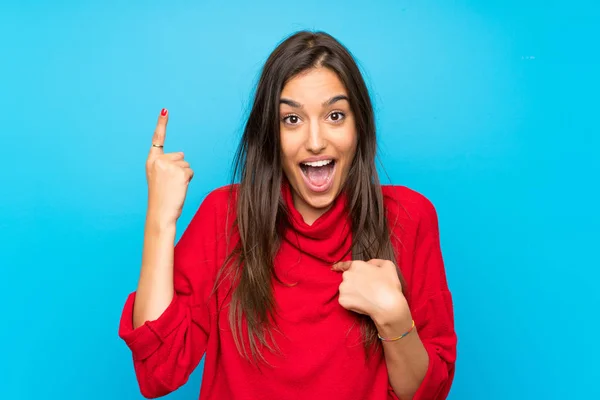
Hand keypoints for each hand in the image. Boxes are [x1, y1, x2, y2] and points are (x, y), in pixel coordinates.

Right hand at [145, 109, 193, 225]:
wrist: (160, 213)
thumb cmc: (161, 197)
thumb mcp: (159, 177)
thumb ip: (168, 164)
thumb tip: (183, 155)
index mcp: (151, 161)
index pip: (158, 139)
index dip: (162, 124)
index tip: (165, 110)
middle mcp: (159, 161)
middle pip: (180, 156)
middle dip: (179, 168)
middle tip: (170, 184)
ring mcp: (170, 166)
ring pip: (187, 165)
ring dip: (184, 176)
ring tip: (173, 187)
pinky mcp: (181, 173)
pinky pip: (191, 172)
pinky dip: (189, 180)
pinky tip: (180, 188)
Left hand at [331, 259, 410, 325]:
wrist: (387, 305)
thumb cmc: (389, 285)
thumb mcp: (387, 265)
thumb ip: (375, 262)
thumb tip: (368, 264)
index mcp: (356, 265)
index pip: (345, 265)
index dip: (339, 266)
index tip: (334, 268)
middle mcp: (347, 275)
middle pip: (348, 278)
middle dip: (354, 282)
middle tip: (366, 289)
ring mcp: (343, 288)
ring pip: (346, 289)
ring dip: (352, 292)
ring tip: (366, 297)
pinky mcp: (342, 300)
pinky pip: (346, 300)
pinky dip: (352, 302)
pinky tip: (362, 303)